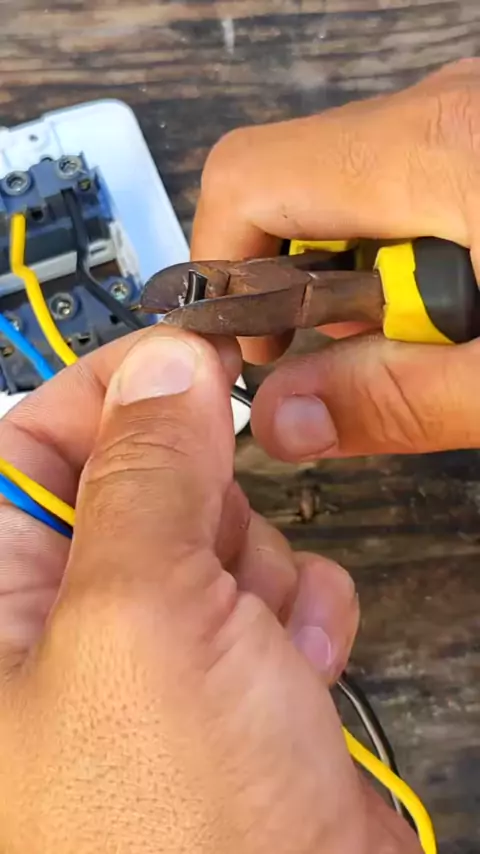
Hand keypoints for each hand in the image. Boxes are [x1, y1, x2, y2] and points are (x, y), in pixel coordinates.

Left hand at [0, 327, 420, 851]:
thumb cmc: (167, 847)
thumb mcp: (139, 623)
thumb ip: (142, 476)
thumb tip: (161, 368)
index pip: (34, 443)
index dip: (112, 391)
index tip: (186, 361)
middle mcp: (65, 628)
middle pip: (142, 482)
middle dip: (204, 507)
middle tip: (217, 561)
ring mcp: (154, 655)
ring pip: (220, 532)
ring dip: (259, 569)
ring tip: (260, 645)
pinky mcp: (228, 680)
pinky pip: (271, 590)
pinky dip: (298, 615)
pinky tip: (294, 677)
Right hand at [192, 58, 479, 461]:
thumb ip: (396, 400)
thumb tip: (286, 418)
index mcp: (441, 150)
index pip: (248, 181)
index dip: (221, 271)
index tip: (246, 345)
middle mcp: (442, 112)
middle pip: (287, 185)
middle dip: (296, 284)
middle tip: (349, 353)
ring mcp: (462, 117)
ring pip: (342, 191)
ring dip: (351, 276)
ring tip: (419, 334)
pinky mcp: (477, 138)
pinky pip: (395, 184)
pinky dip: (394, 254)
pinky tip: (446, 301)